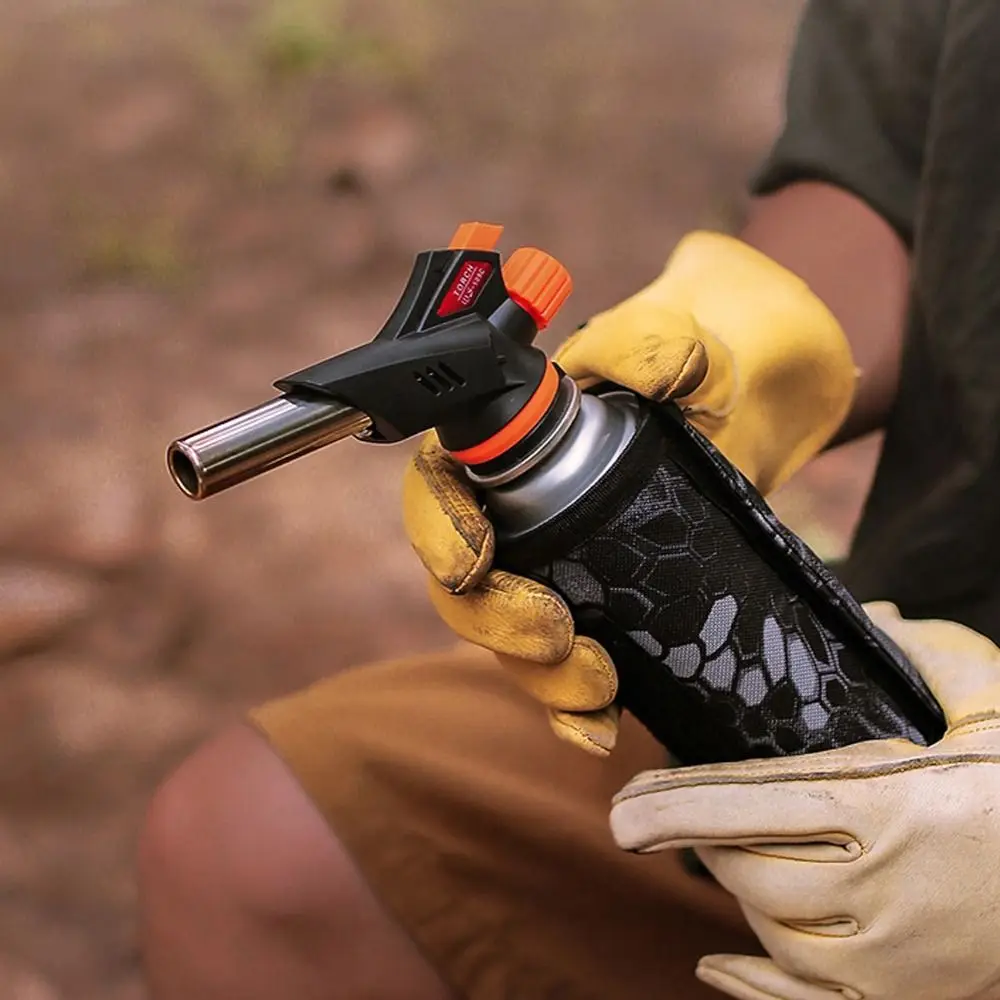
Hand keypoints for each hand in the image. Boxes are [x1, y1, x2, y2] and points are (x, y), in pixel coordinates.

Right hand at [403, 232, 854, 754]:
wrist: (766, 405)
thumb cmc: (709, 361)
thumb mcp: (690, 341)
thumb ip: (658, 341)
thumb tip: (649, 373)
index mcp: (510, 444)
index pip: (438, 488)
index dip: (438, 530)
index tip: (477, 562)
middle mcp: (519, 514)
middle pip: (462, 584)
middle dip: (494, 621)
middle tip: (555, 635)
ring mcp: (561, 570)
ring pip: (507, 639)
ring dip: (537, 676)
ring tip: (597, 684)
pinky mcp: (608, 613)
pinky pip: (565, 673)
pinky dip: (571, 708)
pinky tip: (601, 724)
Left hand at [611, 602, 999, 999]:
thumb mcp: (992, 697)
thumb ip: (923, 652)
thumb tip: (868, 614)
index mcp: (891, 806)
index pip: (751, 805)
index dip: (674, 807)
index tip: (622, 808)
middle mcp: (884, 891)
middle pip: (747, 870)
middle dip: (696, 839)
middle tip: (658, 813)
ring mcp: (896, 961)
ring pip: (772, 933)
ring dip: (735, 891)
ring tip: (720, 853)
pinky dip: (754, 986)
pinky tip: (714, 965)